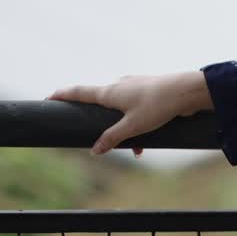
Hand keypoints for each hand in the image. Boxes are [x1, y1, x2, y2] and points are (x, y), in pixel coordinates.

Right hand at [45, 72, 197, 156]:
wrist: (189, 90)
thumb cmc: (159, 105)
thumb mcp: (133, 126)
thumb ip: (112, 138)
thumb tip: (94, 150)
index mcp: (111, 91)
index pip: (79, 92)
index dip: (63, 95)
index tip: (48, 99)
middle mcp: (120, 85)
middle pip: (100, 102)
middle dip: (100, 123)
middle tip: (97, 135)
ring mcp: (135, 86)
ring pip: (121, 110)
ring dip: (124, 129)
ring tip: (136, 149)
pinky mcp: (149, 91)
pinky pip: (136, 109)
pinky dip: (137, 124)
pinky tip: (146, 143)